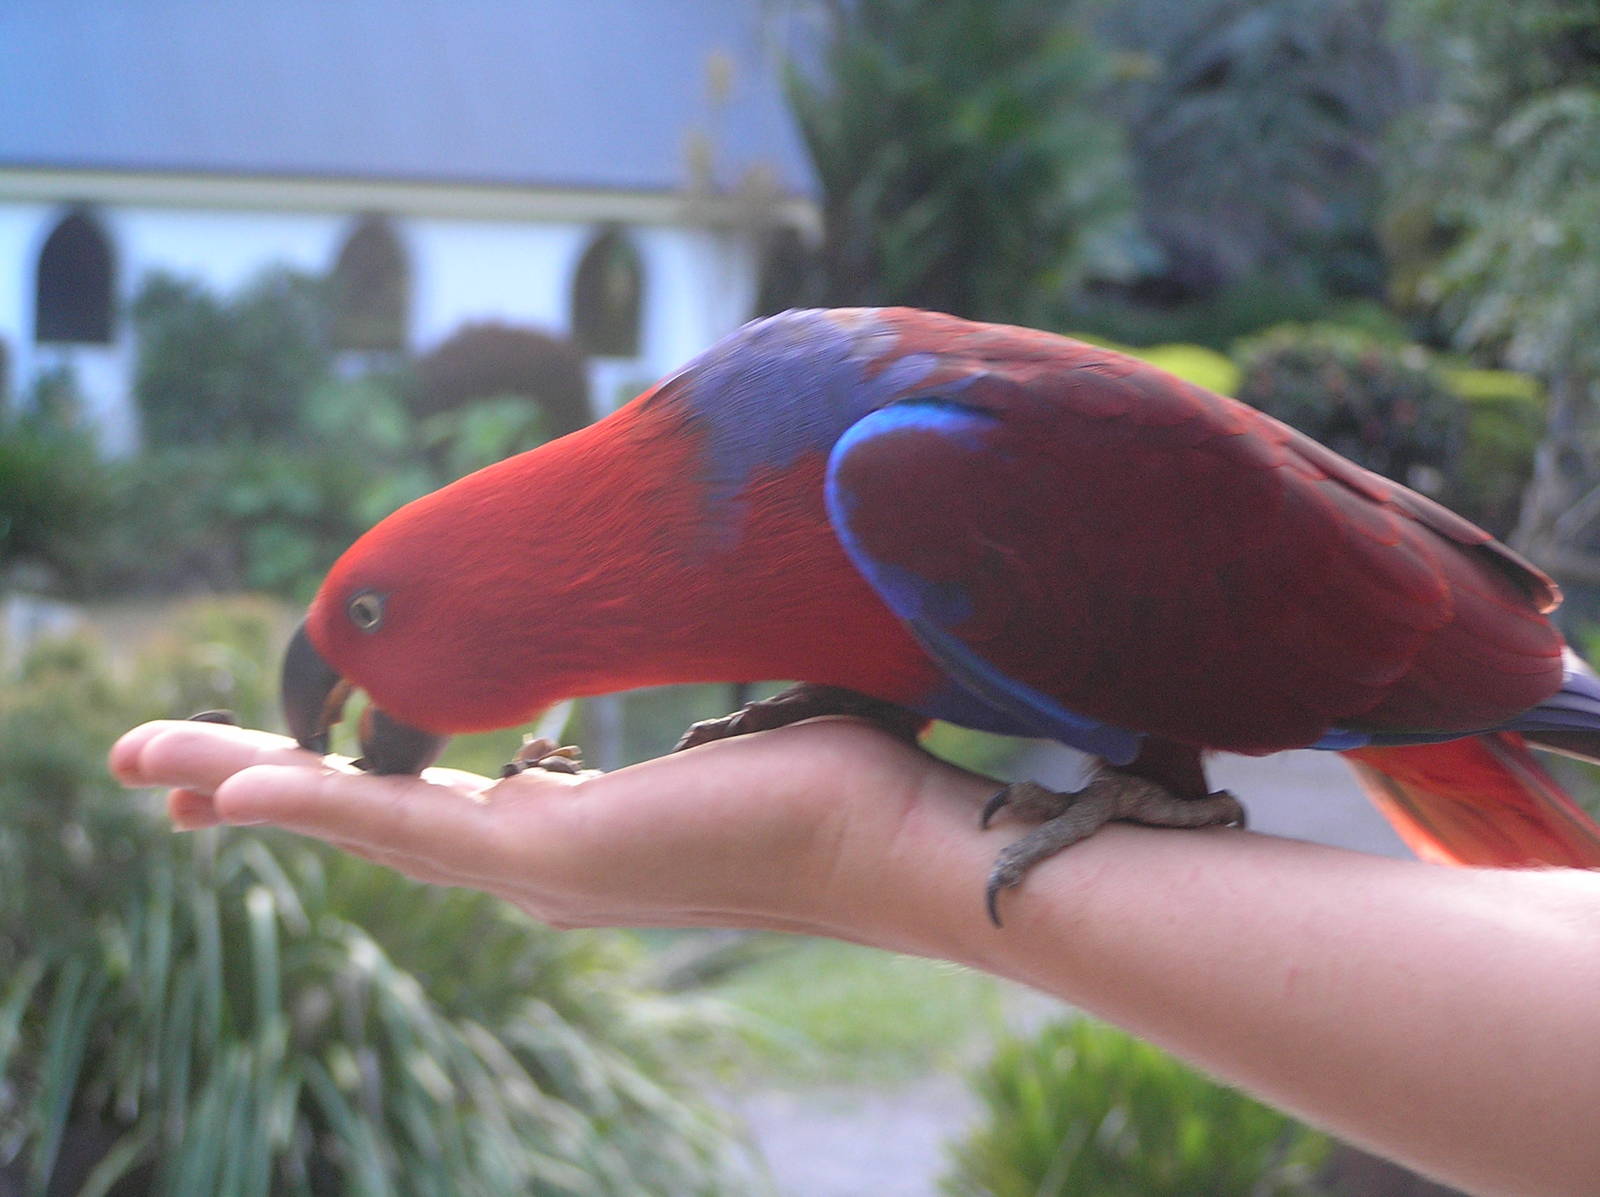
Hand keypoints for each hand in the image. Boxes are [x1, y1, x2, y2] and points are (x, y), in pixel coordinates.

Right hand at [109, 718, 998, 949]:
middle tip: (166, 781)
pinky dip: (313, 802)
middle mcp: (542, 864)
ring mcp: (540, 871)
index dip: (343, 786)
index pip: (431, 809)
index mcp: (578, 835)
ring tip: (148, 764)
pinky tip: (238, 787)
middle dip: (263, 795)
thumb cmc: (846, 779)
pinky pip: (402, 821)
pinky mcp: (554, 858)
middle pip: (370, 823)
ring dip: (251, 787)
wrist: (901, 839)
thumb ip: (684, 736)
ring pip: (360, 822)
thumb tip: (692, 714)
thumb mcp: (735, 737)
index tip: (280, 762)